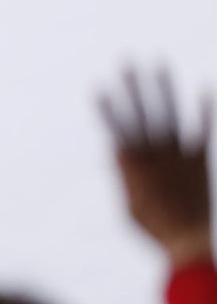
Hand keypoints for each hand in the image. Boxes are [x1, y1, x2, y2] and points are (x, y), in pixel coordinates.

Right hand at [100, 65, 213, 267]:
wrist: (188, 241)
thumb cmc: (154, 229)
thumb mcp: (128, 206)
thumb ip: (123, 177)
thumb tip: (117, 153)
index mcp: (133, 164)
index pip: (117, 127)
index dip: (108, 107)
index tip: (100, 87)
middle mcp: (155, 153)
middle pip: (142, 112)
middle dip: (134, 86)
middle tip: (127, 62)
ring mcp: (178, 155)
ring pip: (169, 113)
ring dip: (164, 87)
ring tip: (160, 64)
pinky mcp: (199, 161)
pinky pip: (202, 131)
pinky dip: (203, 110)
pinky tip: (203, 89)